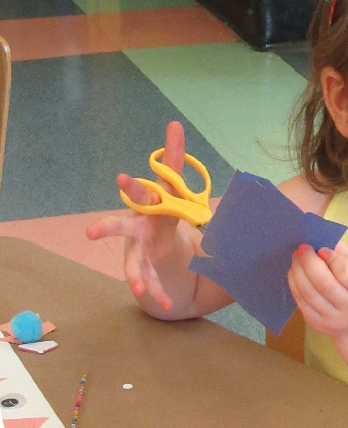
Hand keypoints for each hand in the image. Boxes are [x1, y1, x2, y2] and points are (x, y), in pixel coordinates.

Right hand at [86, 121, 188, 310]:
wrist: (160, 244)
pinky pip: (151, 283)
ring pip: (133, 263)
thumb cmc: (164, 208)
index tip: (124, 177)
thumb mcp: (173, 185)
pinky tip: (165, 304)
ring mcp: (138, 251)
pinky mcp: (146, 270)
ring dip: (135, 275)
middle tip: (92, 231)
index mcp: (149, 205)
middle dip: (108, 227)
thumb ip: (173, 157)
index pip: (143, 192)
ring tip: (138, 289)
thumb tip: (175, 123)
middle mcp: (137, 227)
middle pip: (121, 226)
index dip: (134, 185)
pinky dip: (158, 294)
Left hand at [287, 241, 347, 338]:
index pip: (346, 273)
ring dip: (298, 271)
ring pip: (309, 293)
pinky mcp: (318, 325)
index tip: (322, 248)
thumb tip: (319, 238)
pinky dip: (294, 284)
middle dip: (309, 262)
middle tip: (303, 247)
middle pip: (324, 284)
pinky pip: (301, 302)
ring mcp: (333, 320)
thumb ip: (342, 253)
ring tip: (296, 257)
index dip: (331, 258)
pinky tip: (295, 272)